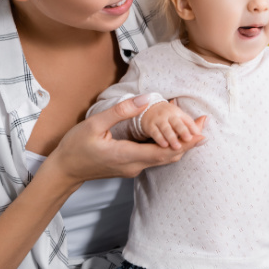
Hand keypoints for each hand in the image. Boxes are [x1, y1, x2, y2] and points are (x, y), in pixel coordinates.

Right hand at [48, 96, 206, 186]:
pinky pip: (155, 158)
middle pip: (170, 156)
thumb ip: (122, 111)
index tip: (201, 130)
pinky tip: (171, 135)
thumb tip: (147, 98)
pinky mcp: (130, 166)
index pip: (166, 151)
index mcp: (128, 155)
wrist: (64, 170)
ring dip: (180, 145)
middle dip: (189, 142)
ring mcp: (133, 168)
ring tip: (194, 130)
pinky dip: (167, 147)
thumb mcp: (96, 124)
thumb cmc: (76, 147)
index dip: (186, 142)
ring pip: (163, 158)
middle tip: (204, 125)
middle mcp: (135, 165)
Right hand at [141, 101, 204, 149]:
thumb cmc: (169, 116)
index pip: (187, 120)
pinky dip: (160, 138)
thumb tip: (207, 119)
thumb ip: (192, 124)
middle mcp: (169, 115)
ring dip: (172, 137)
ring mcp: (159, 120)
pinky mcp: (150, 125)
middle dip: (183, 131)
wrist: (148, 108)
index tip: (199, 135)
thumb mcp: (180, 117)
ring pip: (166, 128)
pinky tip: (164, 145)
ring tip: (177, 146)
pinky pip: (155, 132)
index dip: (193, 127)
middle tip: (189, 139)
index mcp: (178, 114)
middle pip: (177, 123)